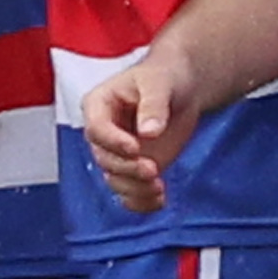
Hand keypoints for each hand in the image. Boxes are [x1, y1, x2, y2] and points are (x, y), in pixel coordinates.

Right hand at [79, 43, 197, 217]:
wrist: (181, 87)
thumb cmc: (164, 76)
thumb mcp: (160, 83)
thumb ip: (154, 105)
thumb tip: (149, 131)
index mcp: (99, 105)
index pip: (96, 129)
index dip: (113, 141)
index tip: (135, 148)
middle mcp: (104, 133)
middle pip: (104, 159)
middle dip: (127, 169)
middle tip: (153, 169)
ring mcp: (118, 154)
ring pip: (115, 180)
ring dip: (135, 189)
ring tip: (159, 188)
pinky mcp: (134, 169)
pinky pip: (129, 193)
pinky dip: (141, 202)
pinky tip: (159, 201)